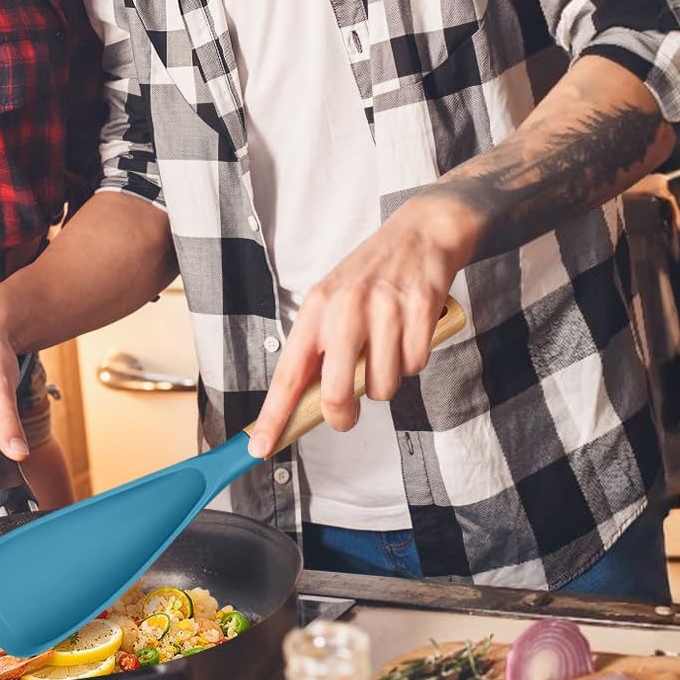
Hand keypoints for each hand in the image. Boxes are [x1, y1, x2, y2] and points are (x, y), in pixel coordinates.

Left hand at [246, 196, 474, 458]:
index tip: (259, 447)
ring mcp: (385, 309)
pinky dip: (413, 359)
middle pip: (336, 393)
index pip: (289, 372)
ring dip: (385, 380)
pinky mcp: (420, 310)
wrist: (419, 232)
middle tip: (346, 413)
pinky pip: (414, 366)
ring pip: (381, 387)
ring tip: (387, 347)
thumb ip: (322, 346)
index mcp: (317, 307)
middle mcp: (346, 308)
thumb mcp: (334, 300)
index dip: (274, 415)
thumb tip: (308, 402)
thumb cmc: (372, 275)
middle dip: (342, 415)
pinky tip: (410, 333)